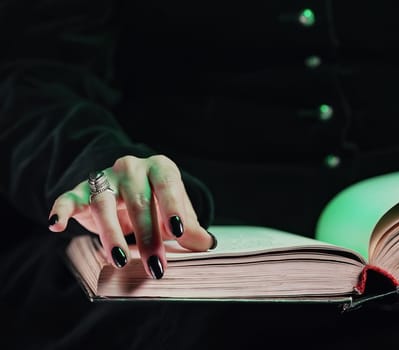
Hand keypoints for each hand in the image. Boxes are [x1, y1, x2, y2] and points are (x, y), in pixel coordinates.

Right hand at [48, 155, 215, 278]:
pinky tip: (56, 224)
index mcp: (160, 169)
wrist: (126, 185)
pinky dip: (62, 209)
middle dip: (148, 238)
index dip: (173, 208)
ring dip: (111, 234)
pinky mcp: (80, 190)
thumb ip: (190, 227)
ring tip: (119, 260)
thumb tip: (207, 244)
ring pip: (104, 204)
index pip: (168, 186)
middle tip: (156, 267)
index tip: (179, 232)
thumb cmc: (157, 201)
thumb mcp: (175, 212)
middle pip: (139, 203)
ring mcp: (104, 178)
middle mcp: (132, 168)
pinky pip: (69, 198)